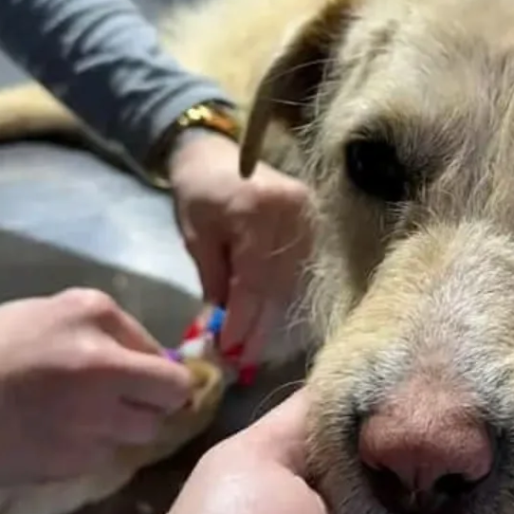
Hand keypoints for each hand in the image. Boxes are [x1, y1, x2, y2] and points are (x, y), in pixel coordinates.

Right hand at [0, 288, 192, 483]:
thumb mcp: (57, 310)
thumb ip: (116, 330)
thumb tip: (160, 360)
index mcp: (98, 325)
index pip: (171, 366)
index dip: (166, 373)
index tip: (153, 377)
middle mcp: (105, 373)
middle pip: (169, 404)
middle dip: (157, 401)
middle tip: (130, 396)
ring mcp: (91, 424)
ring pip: (141, 435)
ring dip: (127, 426)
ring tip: (91, 414)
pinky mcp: (72, 464)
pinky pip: (107, 456)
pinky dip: (96, 446)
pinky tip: (63, 433)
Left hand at [168, 130, 310, 368]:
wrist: (216, 153)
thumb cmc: (199, 193)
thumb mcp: (197, 237)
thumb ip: (214, 282)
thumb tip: (220, 330)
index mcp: (257, 213)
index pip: (254, 279)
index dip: (243, 319)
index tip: (229, 350)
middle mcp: (292, 214)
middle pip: (278, 285)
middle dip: (259, 326)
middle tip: (243, 360)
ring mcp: (310, 216)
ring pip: (293, 281)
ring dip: (273, 317)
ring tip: (254, 347)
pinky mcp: (316, 221)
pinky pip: (301, 269)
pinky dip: (284, 296)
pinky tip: (271, 319)